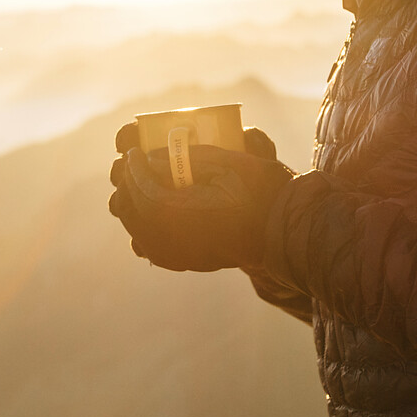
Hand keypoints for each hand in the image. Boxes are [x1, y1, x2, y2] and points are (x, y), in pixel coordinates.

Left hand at [107, 124, 294, 271]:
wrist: (287, 232)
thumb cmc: (263, 193)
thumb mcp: (228, 164)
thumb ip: (186, 158)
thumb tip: (150, 157)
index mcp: (182, 213)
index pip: (142, 188)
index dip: (134, 168)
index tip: (134, 152)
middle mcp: (175, 239)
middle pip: (132, 211)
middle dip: (129, 186)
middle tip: (135, 166)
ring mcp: (180, 256)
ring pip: (138, 232)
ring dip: (133, 207)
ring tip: (141, 186)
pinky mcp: (188, 263)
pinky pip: (153, 248)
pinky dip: (145, 229)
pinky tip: (152, 214)